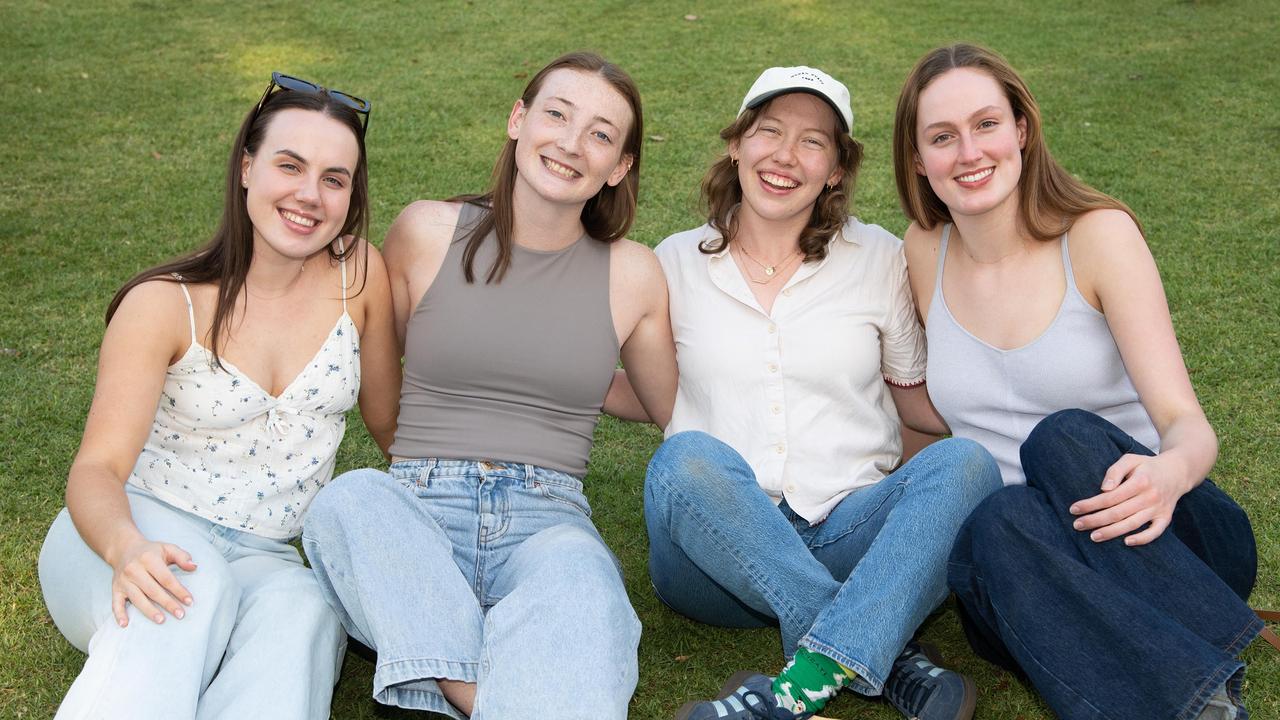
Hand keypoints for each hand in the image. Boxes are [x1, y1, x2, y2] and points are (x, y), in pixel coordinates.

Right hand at [111, 539, 196, 626]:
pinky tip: (125, 624)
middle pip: (153, 590)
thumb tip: (194, 566)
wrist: (124, 549)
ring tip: (161, 620)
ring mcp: (123, 581)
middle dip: (168, 603)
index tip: (189, 601)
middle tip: (180, 615)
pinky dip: (119, 614)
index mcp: (149, 559)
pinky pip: (116, 603)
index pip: (166, 578)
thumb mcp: (168, 548)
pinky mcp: (115, 589)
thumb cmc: (150, 552)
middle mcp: (134, 570)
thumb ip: (182, 557)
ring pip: (137, 598)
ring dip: (149, 611)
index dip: (179, 591)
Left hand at [1068, 453, 1185, 545]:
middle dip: (1095, 520)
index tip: (1074, 509)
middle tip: (1077, 525)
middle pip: (1118, 512)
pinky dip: (1142, 539)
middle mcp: (1150, 497)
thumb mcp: (1130, 459)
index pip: (1110, 497)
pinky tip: (1126, 542)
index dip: (1091, 504)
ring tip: (1093, 537)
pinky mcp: (1166, 517)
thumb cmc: (1147, 466)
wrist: (1178, 471)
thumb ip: (1115, 471)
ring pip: (1132, 524)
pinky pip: (1155, 532)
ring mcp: (1159, 509)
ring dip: (1111, 532)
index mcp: (1140, 481)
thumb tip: (1104, 488)